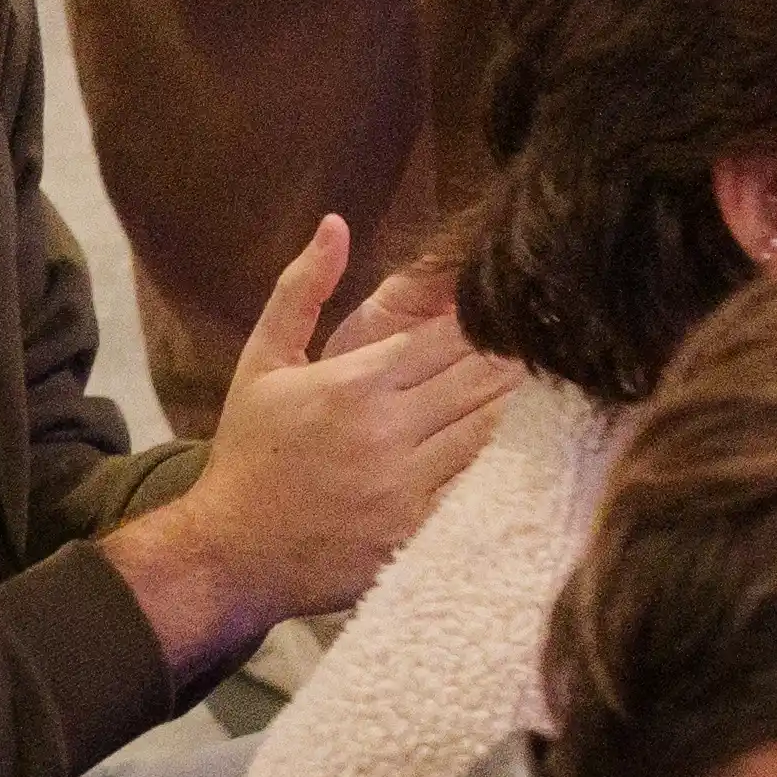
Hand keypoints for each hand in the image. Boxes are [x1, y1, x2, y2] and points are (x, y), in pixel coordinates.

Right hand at [99, 216, 512, 676]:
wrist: (226, 555)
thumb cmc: (249, 452)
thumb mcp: (263, 362)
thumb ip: (301, 289)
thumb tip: (336, 222)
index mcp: (356, 383)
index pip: (452, 335)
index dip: (487, 320)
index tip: (514, 308)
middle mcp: (386, 432)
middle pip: (483, 379)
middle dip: (516, 358)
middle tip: (548, 341)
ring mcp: (404, 487)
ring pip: (491, 430)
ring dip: (521, 406)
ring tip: (550, 384)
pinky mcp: (414, 533)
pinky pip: (479, 487)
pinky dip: (507, 464)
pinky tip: (527, 447)